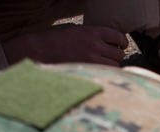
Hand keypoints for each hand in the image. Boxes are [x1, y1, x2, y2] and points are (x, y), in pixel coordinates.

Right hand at [2, 24, 128, 66]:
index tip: (121, 45)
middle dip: (117, 55)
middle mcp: (94, 45)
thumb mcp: (71, 29)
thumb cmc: (52, 39)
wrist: (37, 50)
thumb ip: (89, 34)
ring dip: (111, 66)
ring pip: (114, 66)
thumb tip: (102, 41)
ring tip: (103, 65)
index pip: (117, 36)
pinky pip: (104, 74)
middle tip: (112, 57)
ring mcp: (91, 60)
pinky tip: (97, 72)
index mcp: (91, 31)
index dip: (122, 42)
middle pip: (119, 54)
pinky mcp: (86, 72)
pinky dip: (104, 74)